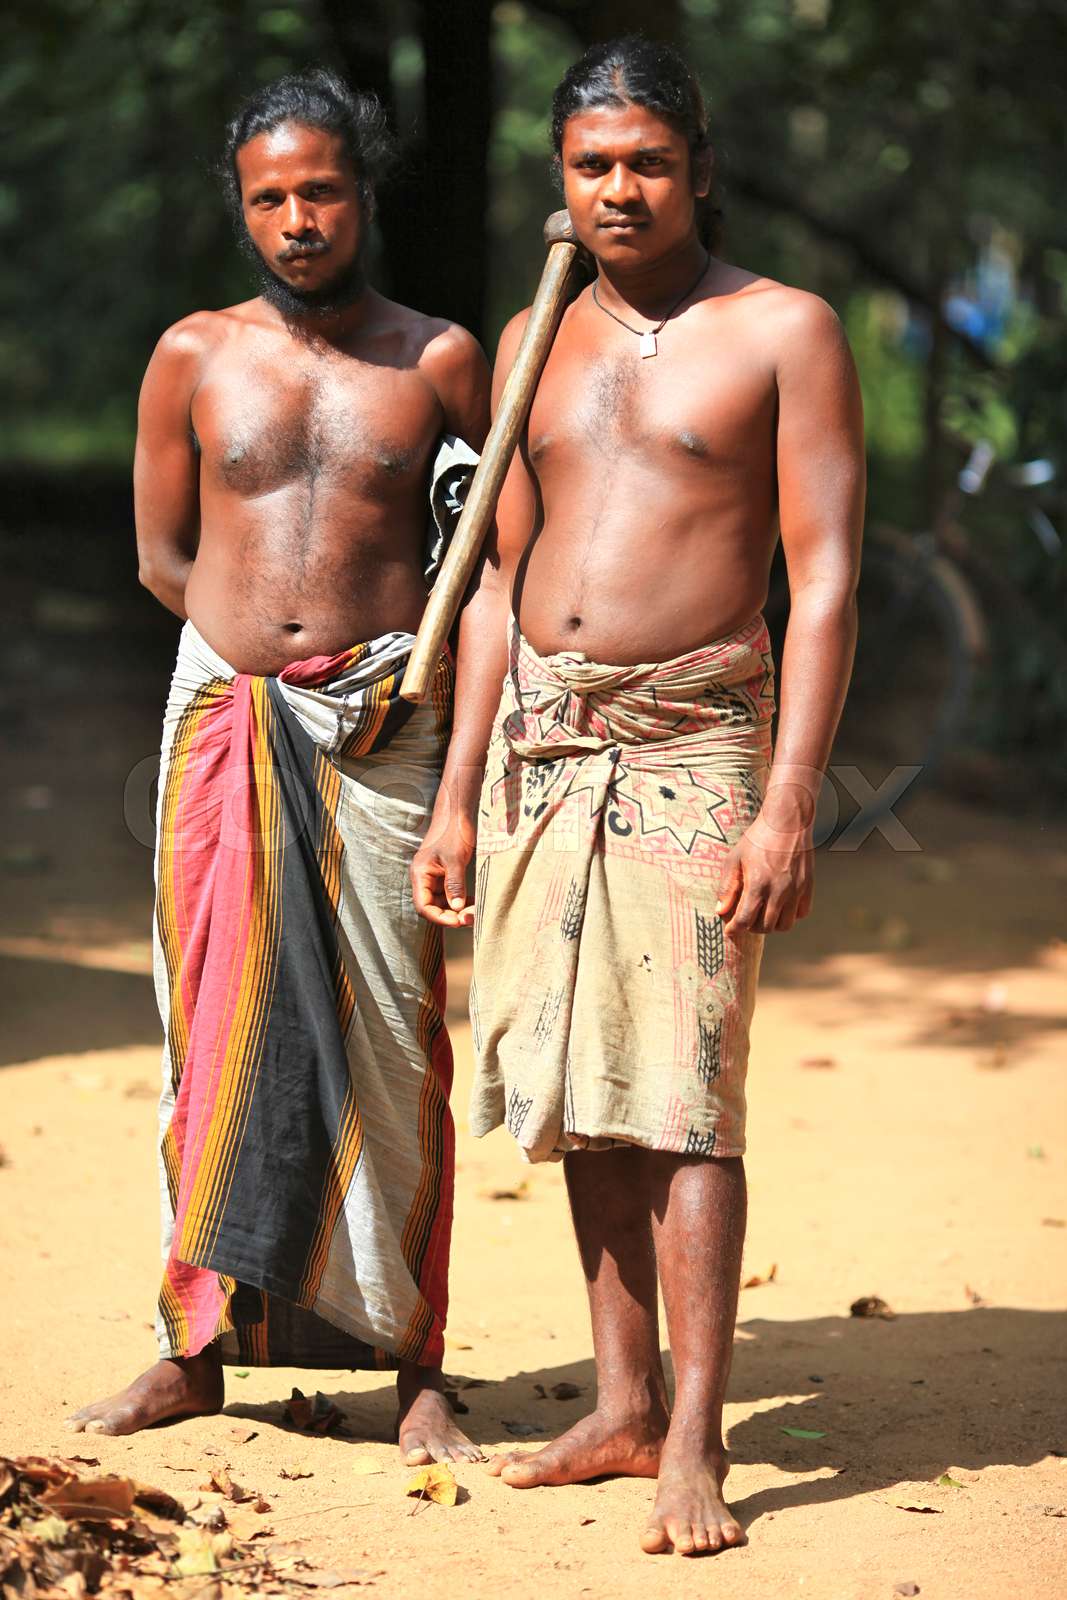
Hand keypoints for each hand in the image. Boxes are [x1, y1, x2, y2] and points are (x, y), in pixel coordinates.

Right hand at [411, 812, 476, 926]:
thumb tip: (457, 908)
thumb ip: (455, 884)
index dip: (439, 918)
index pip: (423, 906)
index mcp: (420, 874)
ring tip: (474, 912)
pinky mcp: (444, 874)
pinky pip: (450, 894)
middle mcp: (424, 878)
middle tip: (470, 918)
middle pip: (432, 907)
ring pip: (442, 903)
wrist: (457, 813)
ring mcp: (434, 877)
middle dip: (450, 916)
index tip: (458, 921)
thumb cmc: (453, 831)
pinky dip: (461, 900)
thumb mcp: (455, 859)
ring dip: (456, 910)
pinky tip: (473, 902)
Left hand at [715, 811, 813, 938]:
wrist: (788, 821)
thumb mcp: (735, 858)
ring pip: (785, 925)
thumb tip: (721, 910)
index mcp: (758, 884)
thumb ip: (727, 886)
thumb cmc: (759, 837)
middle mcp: (779, 890)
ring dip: (772, 924)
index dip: (735, 929)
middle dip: (752, 927)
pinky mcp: (808, 886)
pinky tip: (780, 905)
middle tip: (746, 919)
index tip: (730, 930)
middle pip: (765, 927)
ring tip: (763, 914)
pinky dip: (790, 915)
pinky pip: (801, 914)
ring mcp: (796, 890)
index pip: (745, 920)